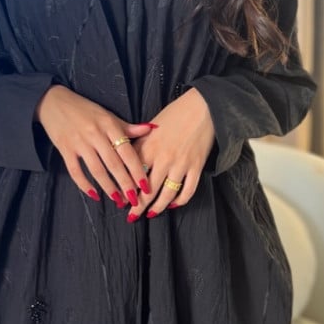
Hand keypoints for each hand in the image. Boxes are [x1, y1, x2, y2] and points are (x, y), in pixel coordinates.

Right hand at [35, 84, 156, 205]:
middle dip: (125, 184)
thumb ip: (128, 126)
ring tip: (118, 201)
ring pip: (97, 170)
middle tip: (134, 200)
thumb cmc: (84, 109)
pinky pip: (75, 171)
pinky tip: (95, 195)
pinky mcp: (65, 149)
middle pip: (114, 164)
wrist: (54, 102)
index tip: (145, 186)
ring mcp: (79, 142)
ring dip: (109, 188)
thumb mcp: (108, 115)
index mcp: (109, 125)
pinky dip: (85, 185)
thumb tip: (152, 128)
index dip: (137, 170)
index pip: (127, 151)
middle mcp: (95, 134)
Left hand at [124, 87, 215, 221]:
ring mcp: (181, 164)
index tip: (120, 199)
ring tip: (150, 214)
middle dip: (138, 206)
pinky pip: (188, 190)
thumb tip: (126, 159)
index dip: (126, 190)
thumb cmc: (175, 113)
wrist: (203, 106)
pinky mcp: (196, 167)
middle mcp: (163, 158)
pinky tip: (173, 205)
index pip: (133, 175)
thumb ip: (139, 143)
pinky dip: (180, 201)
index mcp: (149, 147)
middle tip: (131, 216)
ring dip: (157, 207)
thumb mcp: (151, 126)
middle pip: (148, 190)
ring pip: (167, 195)